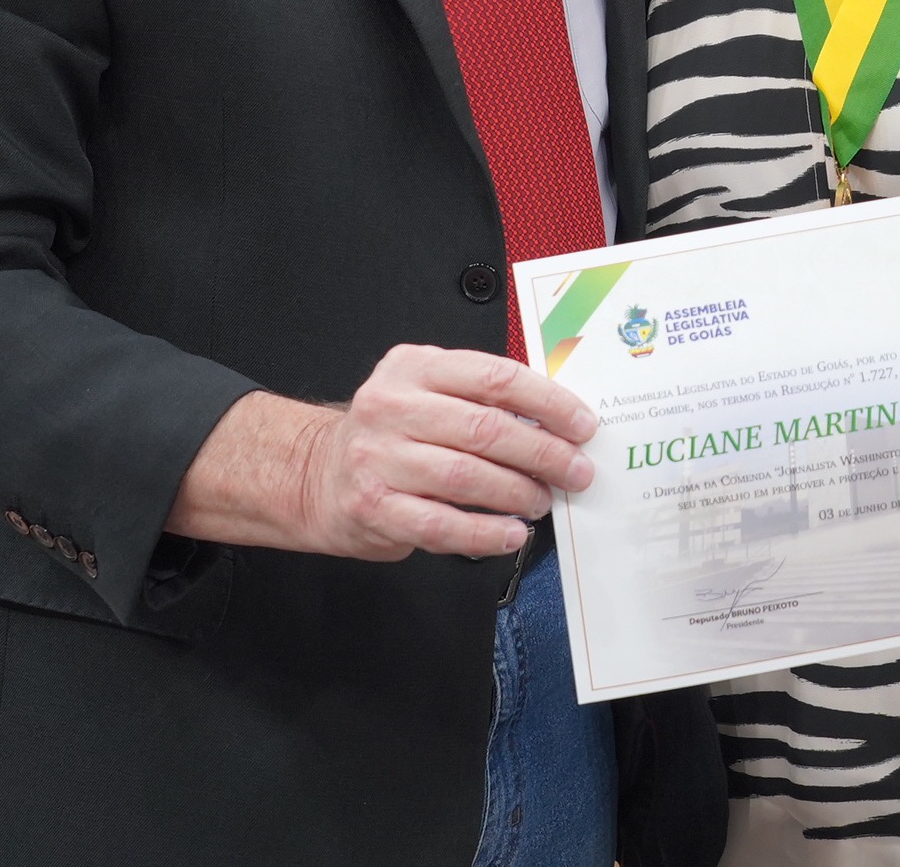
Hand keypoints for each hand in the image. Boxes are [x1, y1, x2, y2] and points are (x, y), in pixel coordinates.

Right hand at [171, 345, 598, 562]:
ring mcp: (378, 459)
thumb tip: (559, 418)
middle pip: (485, 429)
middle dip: (543, 454)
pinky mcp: (371, 507)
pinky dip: (484, 532)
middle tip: (575, 472)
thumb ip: (480, 395)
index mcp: (415, 366)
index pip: (495, 377)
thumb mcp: (427, 390)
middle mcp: (391, 407)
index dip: (548, 403)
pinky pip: (440, 525)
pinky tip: (510, 534)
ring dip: (516, 493)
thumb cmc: (391, 432)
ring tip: (542, 501)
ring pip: (466, 477)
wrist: (316, 473)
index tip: (582, 426)